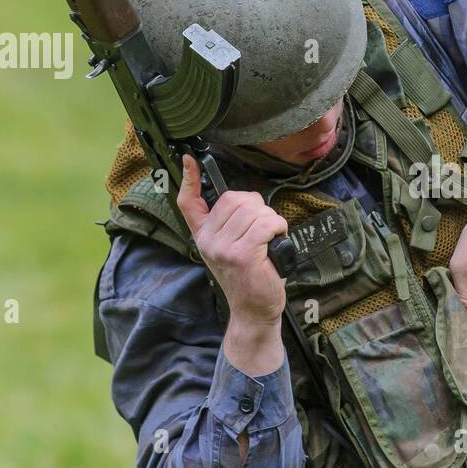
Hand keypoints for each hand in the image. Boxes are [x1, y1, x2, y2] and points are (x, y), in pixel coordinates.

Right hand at [177, 155, 288, 374]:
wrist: (254, 309)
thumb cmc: (250, 276)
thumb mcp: (232, 248)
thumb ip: (231, 224)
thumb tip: (246, 199)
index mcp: (204, 235)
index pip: (189, 202)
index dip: (190, 178)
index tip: (190, 158)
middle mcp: (208, 240)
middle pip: (236, 199)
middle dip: (258, 208)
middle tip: (264, 229)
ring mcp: (223, 247)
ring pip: (254, 210)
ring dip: (271, 220)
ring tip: (270, 239)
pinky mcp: (242, 254)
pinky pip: (266, 224)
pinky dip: (278, 228)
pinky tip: (276, 242)